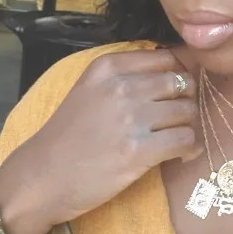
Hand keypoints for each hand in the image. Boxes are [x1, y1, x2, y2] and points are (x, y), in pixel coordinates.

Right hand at [0, 49, 200, 233]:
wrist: (42, 176)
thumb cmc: (69, 134)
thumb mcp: (90, 89)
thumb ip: (127, 76)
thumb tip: (177, 71)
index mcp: (109, 66)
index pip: (167, 57)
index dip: (179, 74)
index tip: (176, 92)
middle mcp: (121, 86)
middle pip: (182, 82)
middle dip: (187, 100)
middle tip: (180, 118)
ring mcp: (131, 118)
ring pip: (187, 110)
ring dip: (189, 125)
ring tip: (178, 138)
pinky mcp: (139, 150)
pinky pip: (185, 139)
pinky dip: (189, 148)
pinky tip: (182, 155)